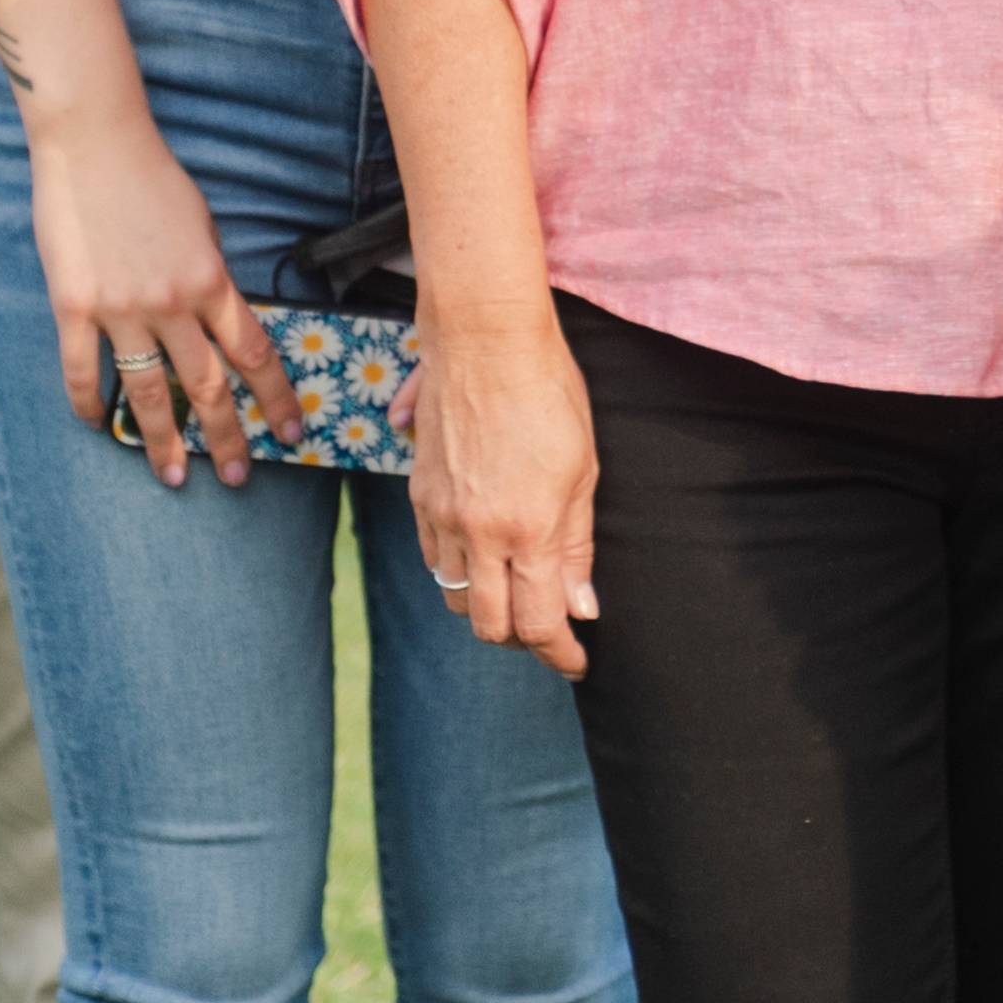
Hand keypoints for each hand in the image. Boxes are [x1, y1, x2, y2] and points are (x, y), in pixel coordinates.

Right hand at [29, 108, 298, 486]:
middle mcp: (172, 303)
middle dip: (226, 437)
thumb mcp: (202, 226)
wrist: (94, 144)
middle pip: (207, 385)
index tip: (292, 431)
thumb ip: (210, 278)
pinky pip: (82, 371)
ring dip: (164, 441)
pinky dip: (90, 403)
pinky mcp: (74, 307)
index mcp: (211, 280)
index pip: (254, 353)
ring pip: (149, 392)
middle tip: (238, 477)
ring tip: (173, 477)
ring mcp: (121, 309)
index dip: (275, 398)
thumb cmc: (152, 177)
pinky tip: (99, 425)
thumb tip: (220, 319)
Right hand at [407, 309, 600, 678]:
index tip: (576, 662)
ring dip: (487, 609)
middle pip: (490, 626)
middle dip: (522, 640)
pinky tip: (484, 559)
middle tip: (548, 630)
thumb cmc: (549, 393)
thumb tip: (580, 607)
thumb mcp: (583, 469)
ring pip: (456, 597)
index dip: (560, 653)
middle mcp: (480, 532)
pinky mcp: (419, 496)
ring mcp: (442, 516)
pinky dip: (459, 574)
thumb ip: (576, 545)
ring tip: (516, 594)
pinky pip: (434, 560)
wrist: (486, 341)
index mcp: (529, 528)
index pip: (540, 621)